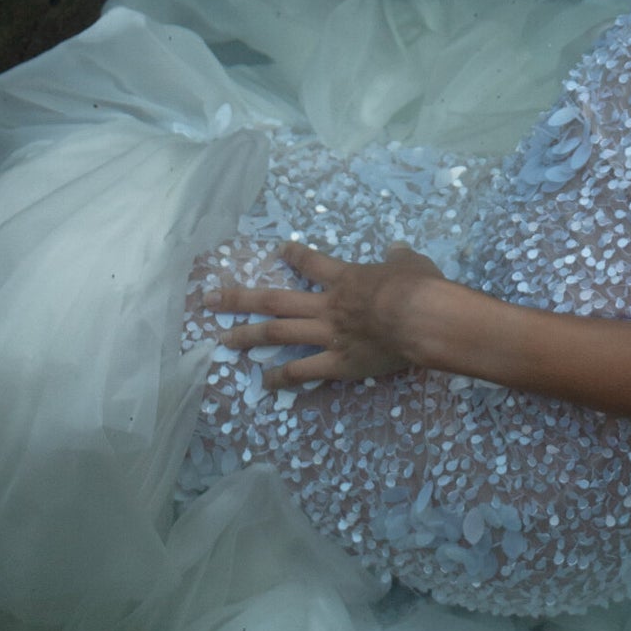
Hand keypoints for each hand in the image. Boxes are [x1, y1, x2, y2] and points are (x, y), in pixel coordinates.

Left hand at [204, 242, 442, 386]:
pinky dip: (281, 377)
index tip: (279, 249)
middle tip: (211, 299)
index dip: (294, 254)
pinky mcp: (338, 363)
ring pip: (279, 333)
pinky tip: (263, 382)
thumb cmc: (419, 287)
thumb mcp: (412, 264)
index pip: (312, 263)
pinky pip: (303, 371)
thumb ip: (400, 258)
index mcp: (345, 279)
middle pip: (276, 300)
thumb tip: (396, 249)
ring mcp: (328, 335)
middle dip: (241, 299)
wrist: (420, 317)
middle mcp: (327, 305)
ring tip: (222, 340)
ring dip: (248, 336)